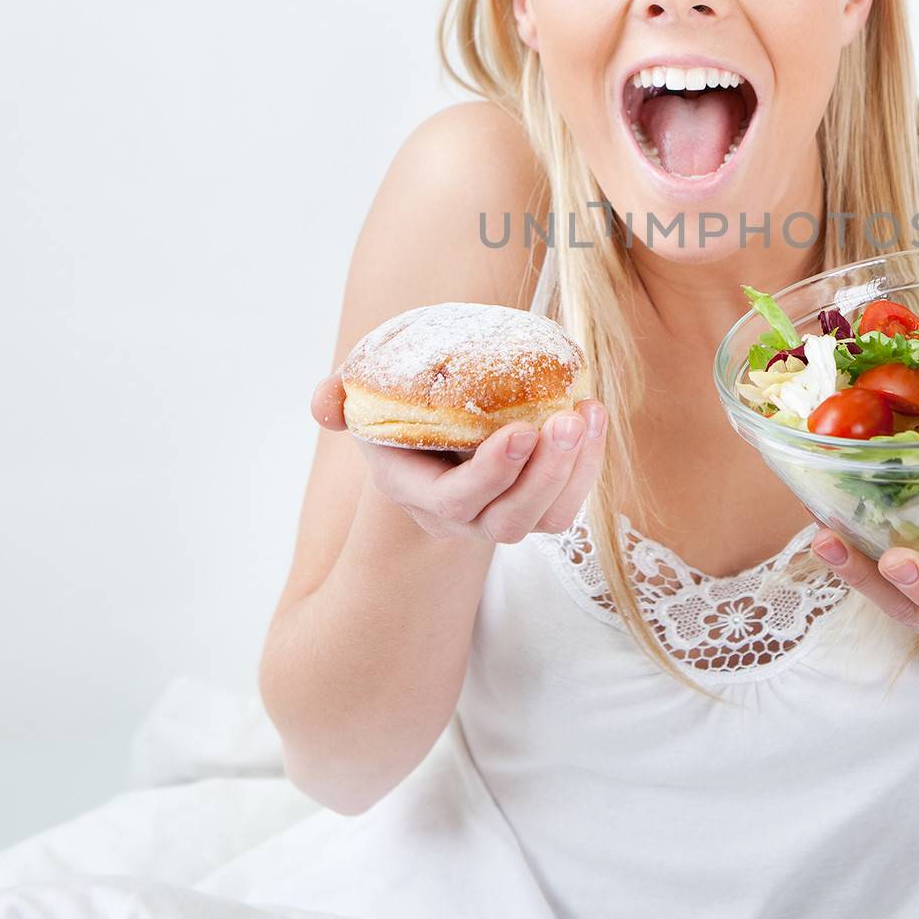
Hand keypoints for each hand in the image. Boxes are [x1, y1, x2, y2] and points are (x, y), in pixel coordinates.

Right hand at [311, 374, 606, 544]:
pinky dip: (588, 464)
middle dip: (545, 473)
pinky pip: (568, 502)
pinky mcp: (536, 507)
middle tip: (567, 421)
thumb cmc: (397, 410)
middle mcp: (461, 518)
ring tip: (587, 414)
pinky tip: (593, 416)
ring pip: (546, 517)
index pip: (457, 500)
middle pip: (510, 520)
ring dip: (575, 469)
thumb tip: (324, 402)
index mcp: (416, 493)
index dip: (493, 472)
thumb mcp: (364, 400)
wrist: (430, 434)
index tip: (522, 429)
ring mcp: (501, 517)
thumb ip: (338, 398)